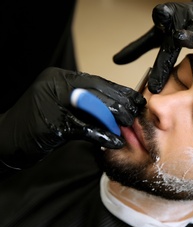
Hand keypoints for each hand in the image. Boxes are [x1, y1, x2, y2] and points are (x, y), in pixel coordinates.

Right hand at [0, 67, 145, 168]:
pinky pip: (84, 127)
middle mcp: (55, 83)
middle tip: (134, 116)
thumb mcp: (65, 109)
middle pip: (98, 92)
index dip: (120, 92)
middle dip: (121, 105)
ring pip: (93, 106)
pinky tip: (113, 141)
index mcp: (61, 78)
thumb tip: (117, 110)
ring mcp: (52, 100)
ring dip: (114, 118)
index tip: (137, 100)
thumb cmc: (39, 126)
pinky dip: (102, 134)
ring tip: (128, 126)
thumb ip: (86, 106)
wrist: (6, 140)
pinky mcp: (51, 121)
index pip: (98, 82)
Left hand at [113, 0, 192, 93]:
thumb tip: (116, 61)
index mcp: (168, 23)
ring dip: (191, 35)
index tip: (160, 14)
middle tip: (176, 37)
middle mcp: (184, 23)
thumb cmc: (182, 27)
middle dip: (178, 34)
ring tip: (185, 38)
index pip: (163, 18)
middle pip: (179, 30)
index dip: (162, 15)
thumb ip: (138, 48)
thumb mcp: (158, 36)